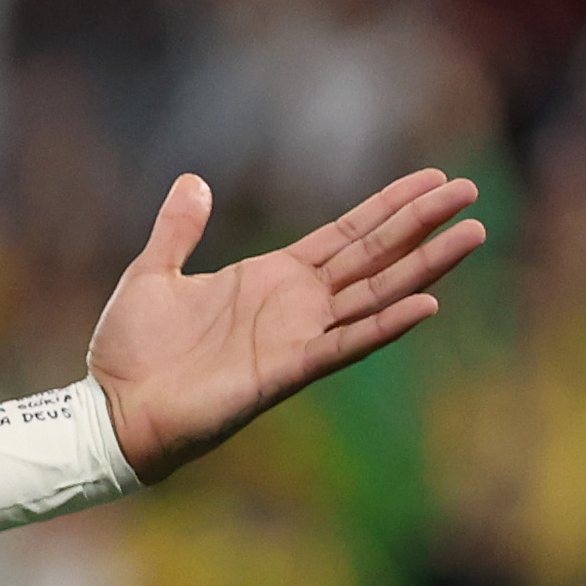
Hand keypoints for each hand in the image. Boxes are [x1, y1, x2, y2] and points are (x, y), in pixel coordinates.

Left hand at [88, 169, 484, 480]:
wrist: (113, 407)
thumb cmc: (132, 349)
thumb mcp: (152, 272)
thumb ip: (179, 229)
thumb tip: (193, 180)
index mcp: (270, 276)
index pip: (346, 233)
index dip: (389, 205)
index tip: (433, 177)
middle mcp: (296, 304)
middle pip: (374, 255)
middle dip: (422, 223)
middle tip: (472, 191)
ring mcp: (297, 336)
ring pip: (376, 293)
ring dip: (424, 265)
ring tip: (473, 234)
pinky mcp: (287, 370)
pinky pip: (346, 344)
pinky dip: (386, 324)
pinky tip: (428, 303)